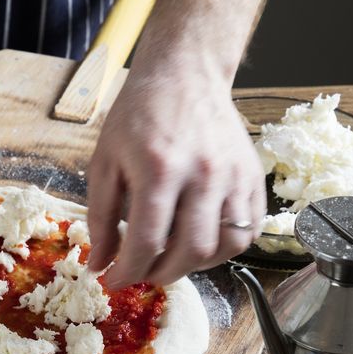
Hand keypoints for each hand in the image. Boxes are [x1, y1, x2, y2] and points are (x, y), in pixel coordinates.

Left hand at [86, 48, 265, 287]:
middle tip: (144, 272)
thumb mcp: (105, 162)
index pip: (147, 242)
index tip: (115, 280)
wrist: (185, 73)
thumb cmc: (139, 116)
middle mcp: (203, 174)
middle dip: (162, 274)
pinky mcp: (253, 176)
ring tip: (173, 258)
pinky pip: (248, 230)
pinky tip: (200, 241)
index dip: (128, 272)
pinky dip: (225, 248)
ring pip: (225, 246)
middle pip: (191, 251)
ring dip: (197, 264)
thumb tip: (99, 265)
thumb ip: (100, 217)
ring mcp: (235, 176)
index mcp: (160, 169)